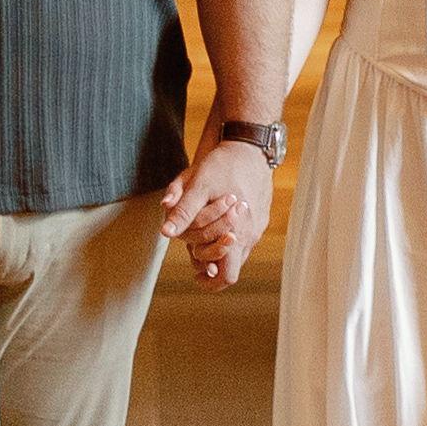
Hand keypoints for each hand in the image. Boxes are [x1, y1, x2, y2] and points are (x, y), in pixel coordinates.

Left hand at [157, 134, 271, 284]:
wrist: (250, 144)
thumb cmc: (223, 164)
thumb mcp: (199, 185)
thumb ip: (184, 210)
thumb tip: (164, 232)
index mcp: (238, 233)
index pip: (226, 277)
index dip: (209, 280)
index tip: (196, 275)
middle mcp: (252, 234)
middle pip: (233, 267)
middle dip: (214, 264)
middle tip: (197, 258)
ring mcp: (259, 225)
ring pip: (240, 253)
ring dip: (222, 249)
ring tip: (204, 237)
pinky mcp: (262, 215)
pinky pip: (246, 237)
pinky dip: (232, 236)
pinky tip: (219, 221)